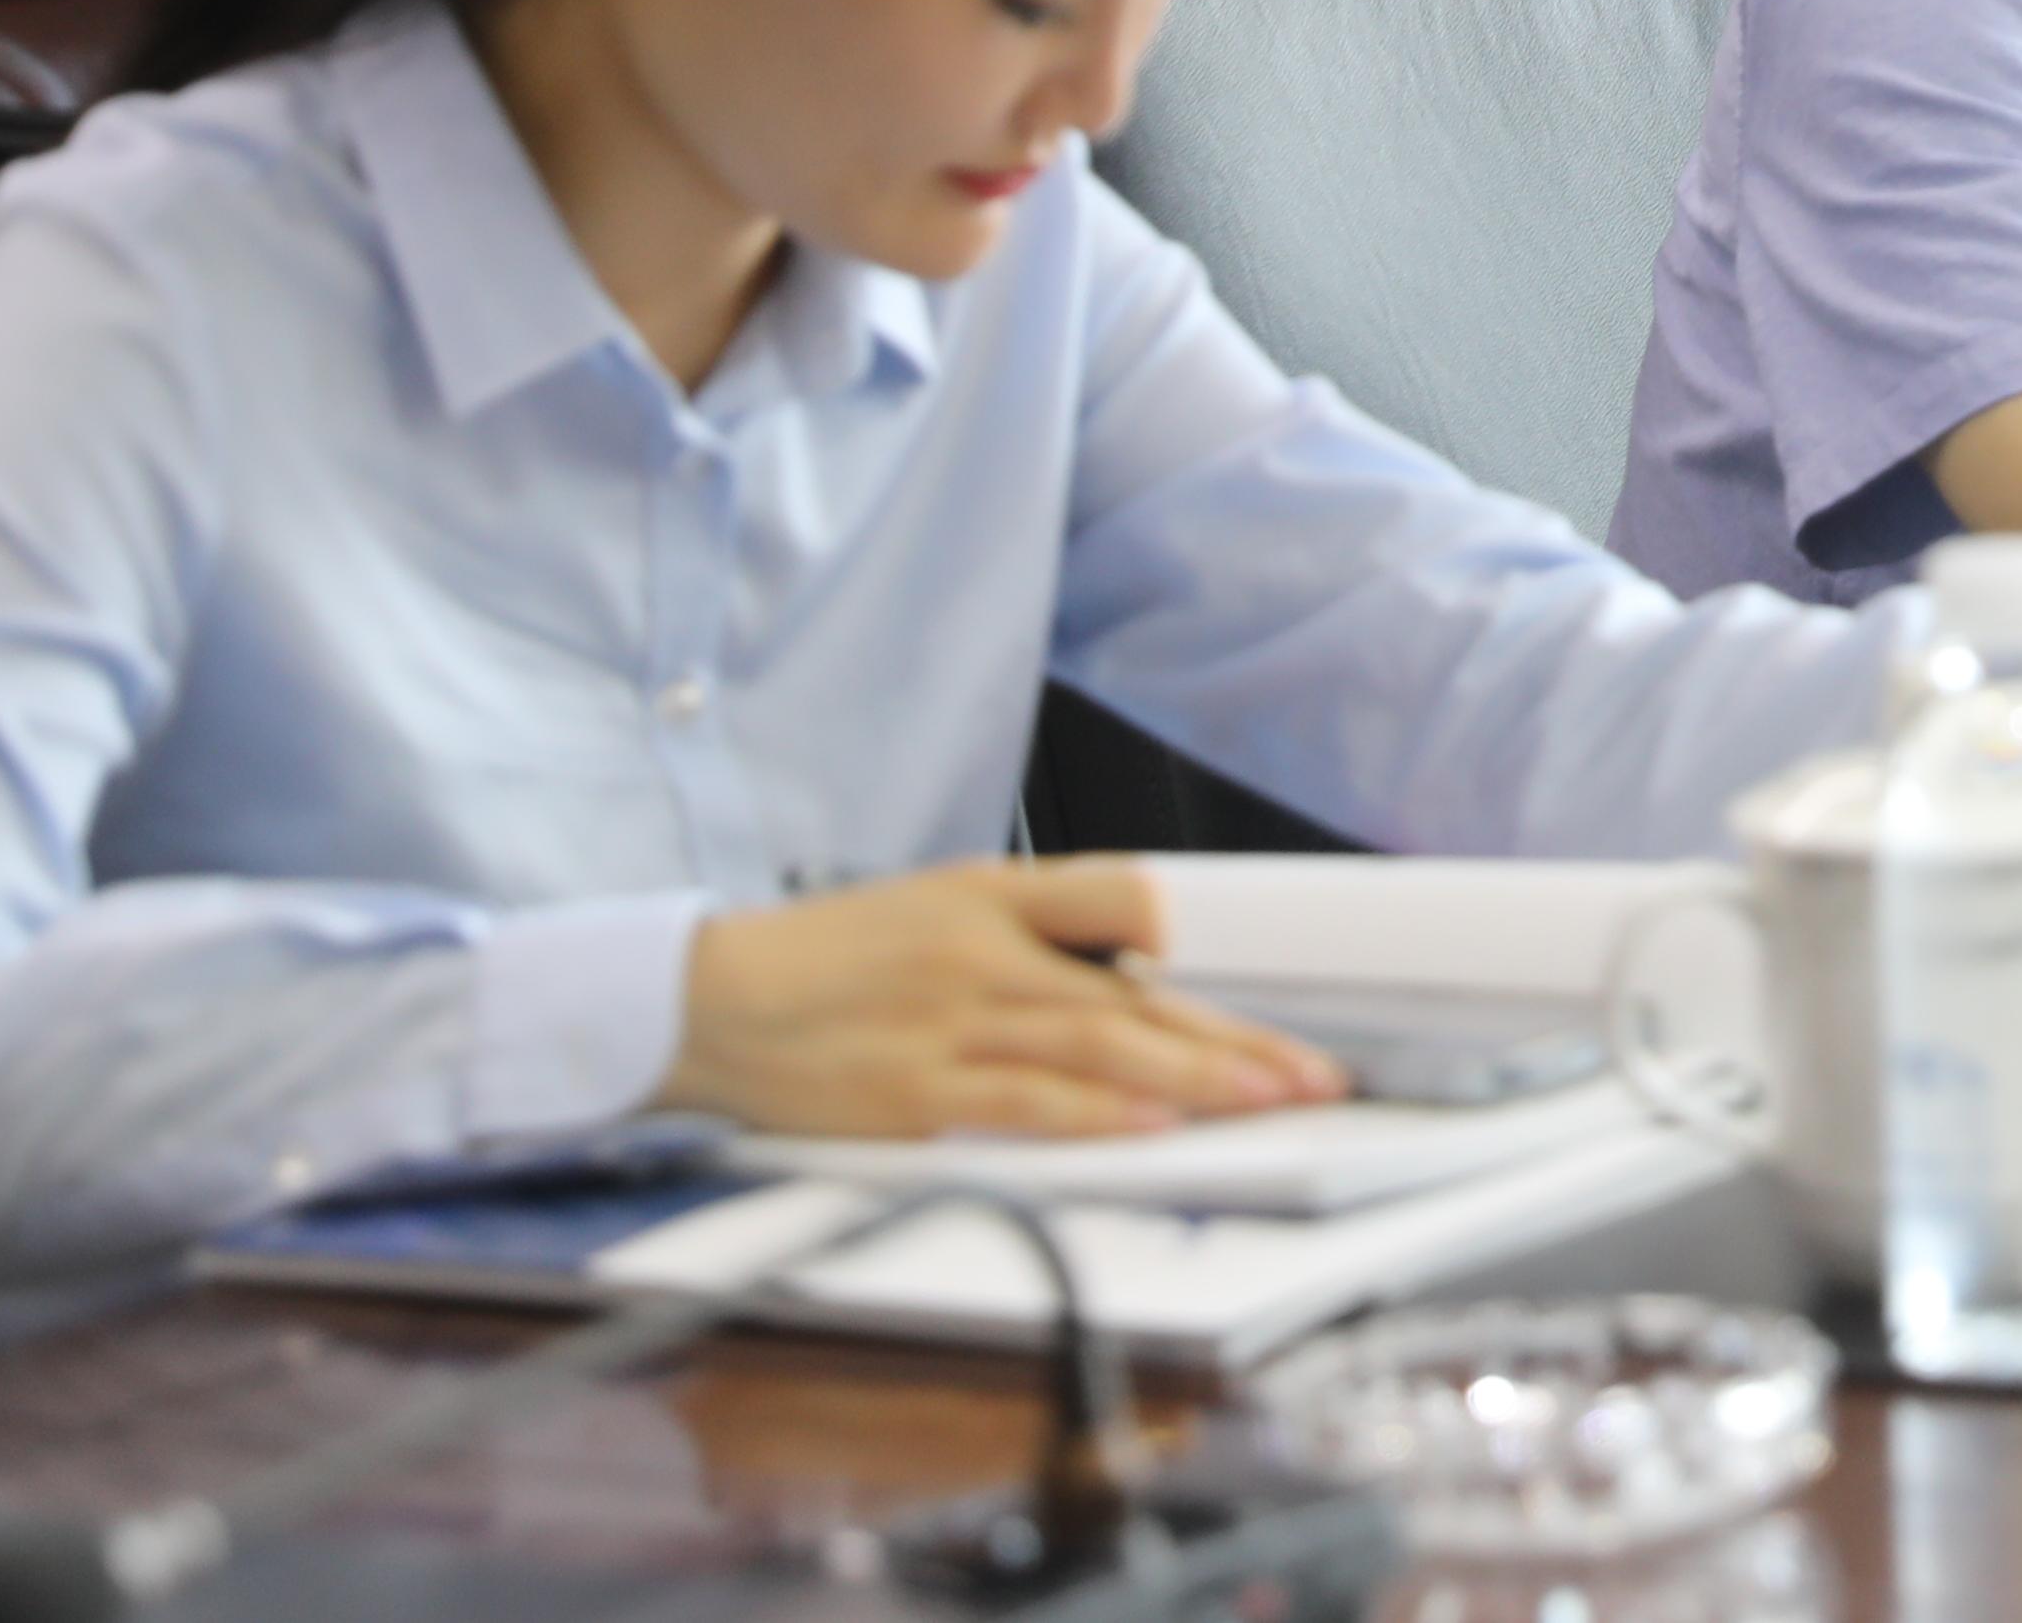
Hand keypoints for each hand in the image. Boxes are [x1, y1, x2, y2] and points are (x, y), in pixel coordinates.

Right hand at [655, 859, 1340, 1140]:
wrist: (708, 998)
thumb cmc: (827, 960)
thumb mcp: (935, 907)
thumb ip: (1032, 934)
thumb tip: (1137, 971)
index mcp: (993, 898)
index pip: (1123, 898)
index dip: (1203, 939)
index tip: (1278, 979)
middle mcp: (984, 952)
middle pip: (1134, 994)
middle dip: (1235, 1037)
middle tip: (1313, 1070)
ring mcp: (951, 1021)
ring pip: (1098, 1045)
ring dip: (1194, 1076)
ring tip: (1268, 1098)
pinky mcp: (914, 1091)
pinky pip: (1024, 1100)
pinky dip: (1095, 1112)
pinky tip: (1154, 1123)